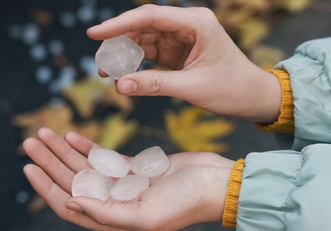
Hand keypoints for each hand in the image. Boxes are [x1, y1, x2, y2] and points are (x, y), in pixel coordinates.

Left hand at [23, 127, 233, 230]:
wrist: (214, 183)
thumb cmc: (186, 203)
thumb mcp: (145, 217)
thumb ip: (106, 214)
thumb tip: (70, 204)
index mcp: (113, 220)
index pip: (69, 204)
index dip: (46, 187)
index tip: (28, 167)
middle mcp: (113, 204)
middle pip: (72, 181)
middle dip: (49, 162)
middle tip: (31, 141)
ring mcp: (122, 185)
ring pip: (84, 166)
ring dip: (64, 150)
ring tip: (46, 133)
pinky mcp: (133, 169)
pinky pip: (103, 157)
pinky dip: (87, 147)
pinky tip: (73, 137)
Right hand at [88, 4, 280, 122]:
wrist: (251, 97)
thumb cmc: (231, 88)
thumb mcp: (192, 87)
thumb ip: (155, 85)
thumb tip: (119, 86)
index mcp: (195, 23)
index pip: (150, 16)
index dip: (119, 24)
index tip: (94, 34)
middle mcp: (187, 25)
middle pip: (143, 27)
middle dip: (119, 43)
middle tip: (100, 63)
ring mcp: (181, 38)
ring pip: (144, 40)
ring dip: (125, 55)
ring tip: (106, 72)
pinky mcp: (178, 52)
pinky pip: (151, 53)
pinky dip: (136, 63)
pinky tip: (124, 74)